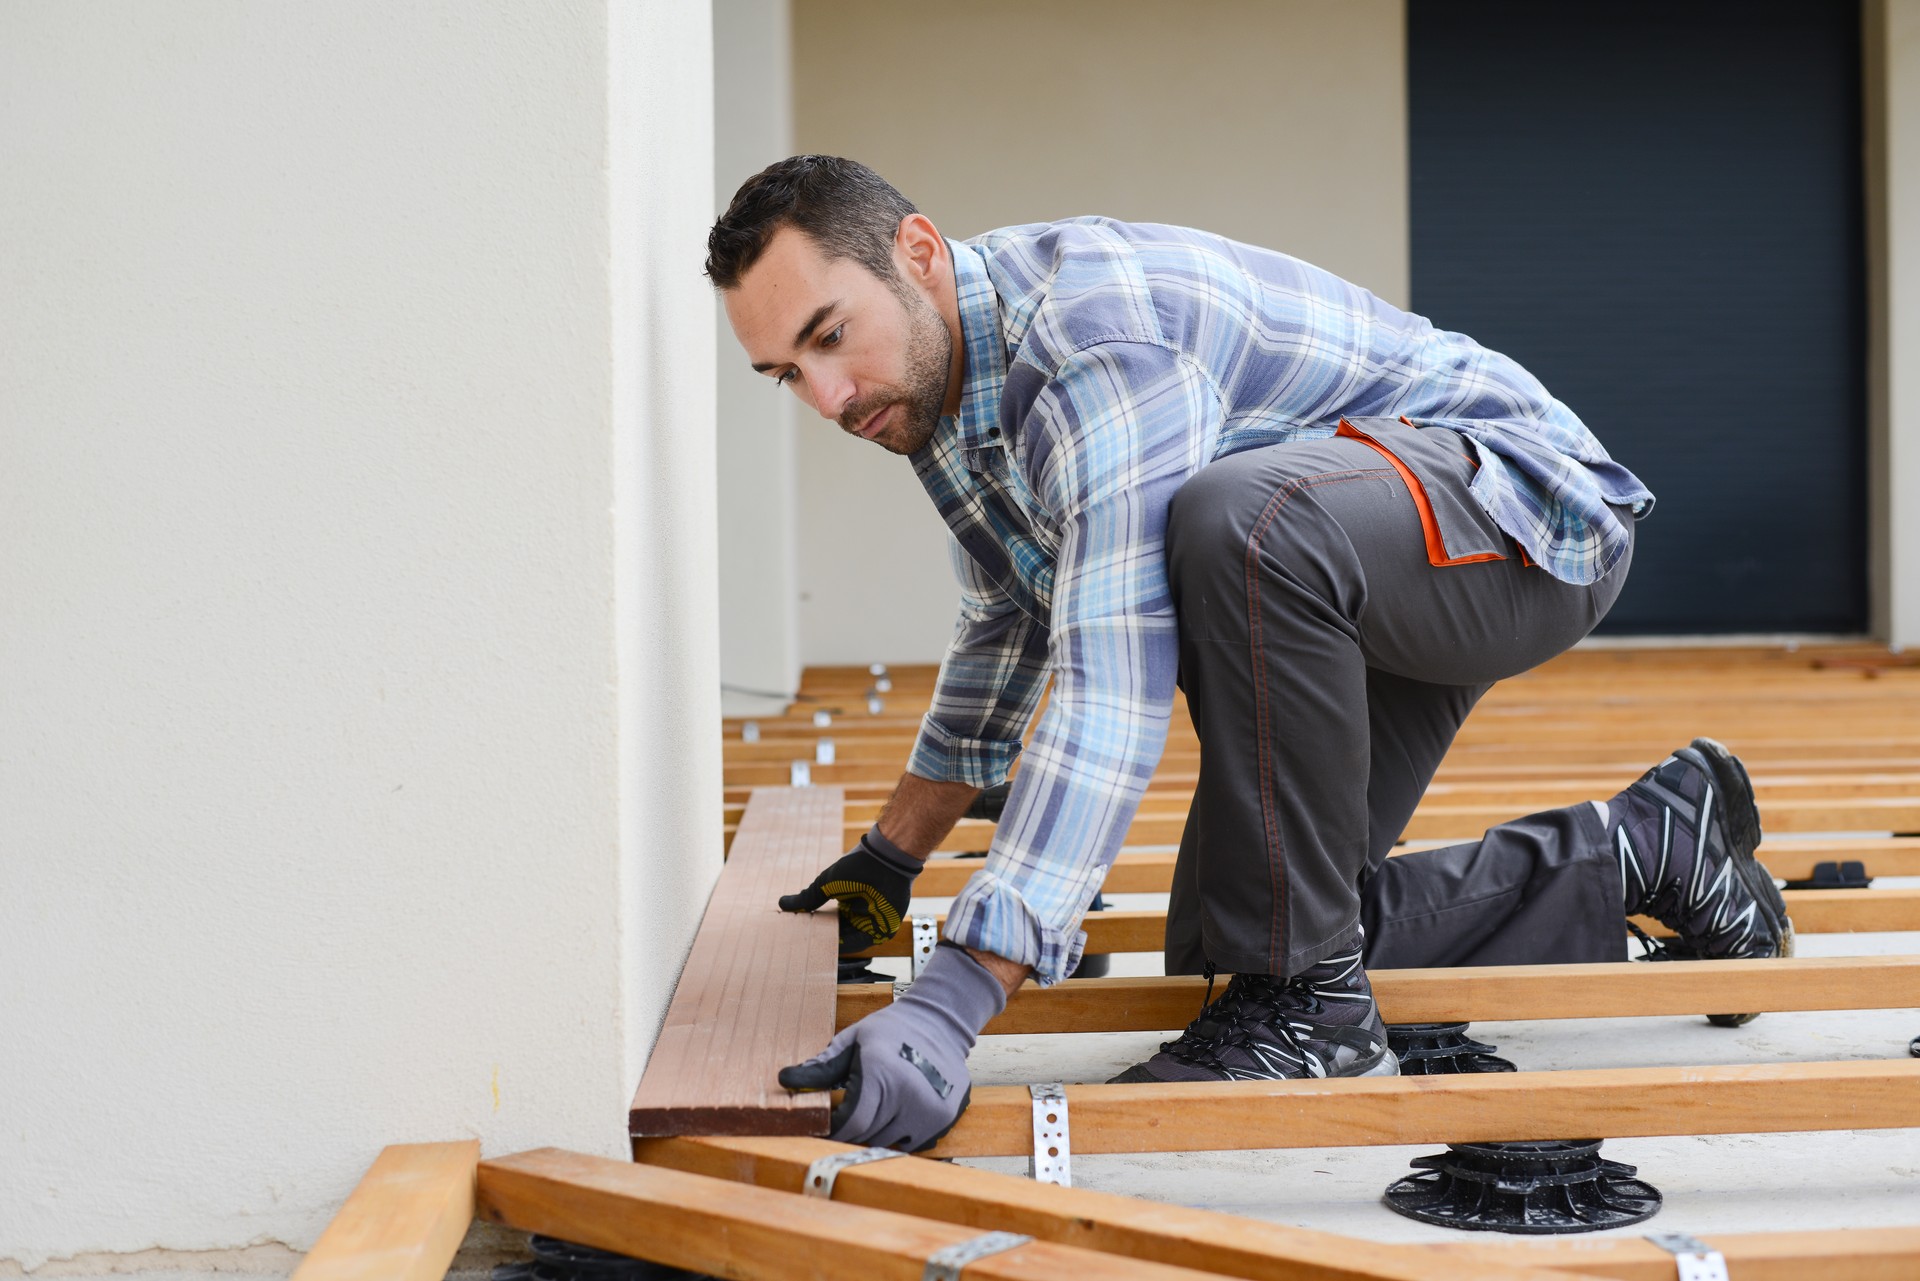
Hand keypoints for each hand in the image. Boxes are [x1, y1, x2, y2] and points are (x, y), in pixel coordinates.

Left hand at [777, 942, 1005, 1150]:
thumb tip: (786, 1079)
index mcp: (882, 1073)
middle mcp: (908, 1094)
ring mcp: (929, 1109)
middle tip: (844, 1119)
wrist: (941, 1022)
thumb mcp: (853, 1040)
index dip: (833, 1130)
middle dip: (850, 1130)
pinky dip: (896, 1134)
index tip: (823, 1128)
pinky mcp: (943, 1118)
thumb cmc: (894, 1028)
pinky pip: (909, 1142)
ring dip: (873, 1133)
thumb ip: (821, 1066)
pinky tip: (894, 1112)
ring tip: (872, 1110)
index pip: (850, 1122)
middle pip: (867, 1135)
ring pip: (887, 1141)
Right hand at [778, 825, 921, 953]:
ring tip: (813, 950)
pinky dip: (847, 946)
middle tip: (804, 947)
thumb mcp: (826, 884)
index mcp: (847, 901)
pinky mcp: (884, 928)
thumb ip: (808, 898)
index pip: (830, 922)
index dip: (816, 929)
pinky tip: (831, 949)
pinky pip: (862, 942)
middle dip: (823, 939)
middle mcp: (859, 913)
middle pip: (839, 933)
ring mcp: (872, 921)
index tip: (799, 935)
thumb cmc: (857, 866)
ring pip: (849, 940)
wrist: (884, 861)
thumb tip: (782, 904)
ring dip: (833, 944)